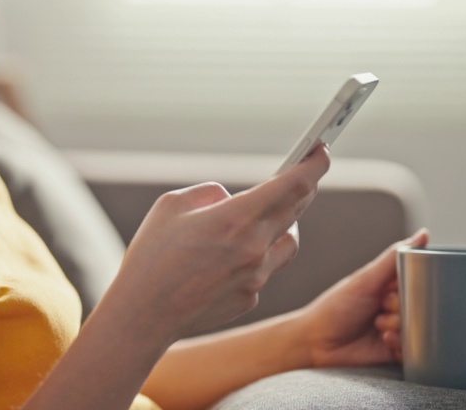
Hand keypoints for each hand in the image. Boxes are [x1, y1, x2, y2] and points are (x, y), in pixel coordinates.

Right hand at [108, 145, 330, 344]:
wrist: (143, 315)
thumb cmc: (151, 256)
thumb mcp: (171, 205)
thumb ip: (210, 194)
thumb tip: (230, 199)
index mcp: (236, 219)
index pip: (294, 185)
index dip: (313, 165)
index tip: (321, 150)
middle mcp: (254, 248)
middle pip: (297, 210)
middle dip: (303, 187)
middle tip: (302, 173)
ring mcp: (256, 277)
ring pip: (289, 241)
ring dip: (284, 224)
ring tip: (266, 216)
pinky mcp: (250, 298)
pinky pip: (265, 269)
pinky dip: (257, 256)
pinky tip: (232, 257)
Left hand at [297, 228, 429, 367]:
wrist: (317, 343)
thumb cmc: (335, 307)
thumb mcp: (366, 279)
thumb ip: (394, 257)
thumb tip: (423, 234)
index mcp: (391, 286)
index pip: (420, 283)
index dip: (412, 288)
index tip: (394, 289)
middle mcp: (396, 307)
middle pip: (421, 308)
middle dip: (402, 310)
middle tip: (382, 309)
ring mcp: (397, 329)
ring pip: (420, 329)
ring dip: (400, 328)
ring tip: (379, 327)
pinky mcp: (396, 351)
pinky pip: (415, 350)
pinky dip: (402, 346)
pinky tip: (384, 341)